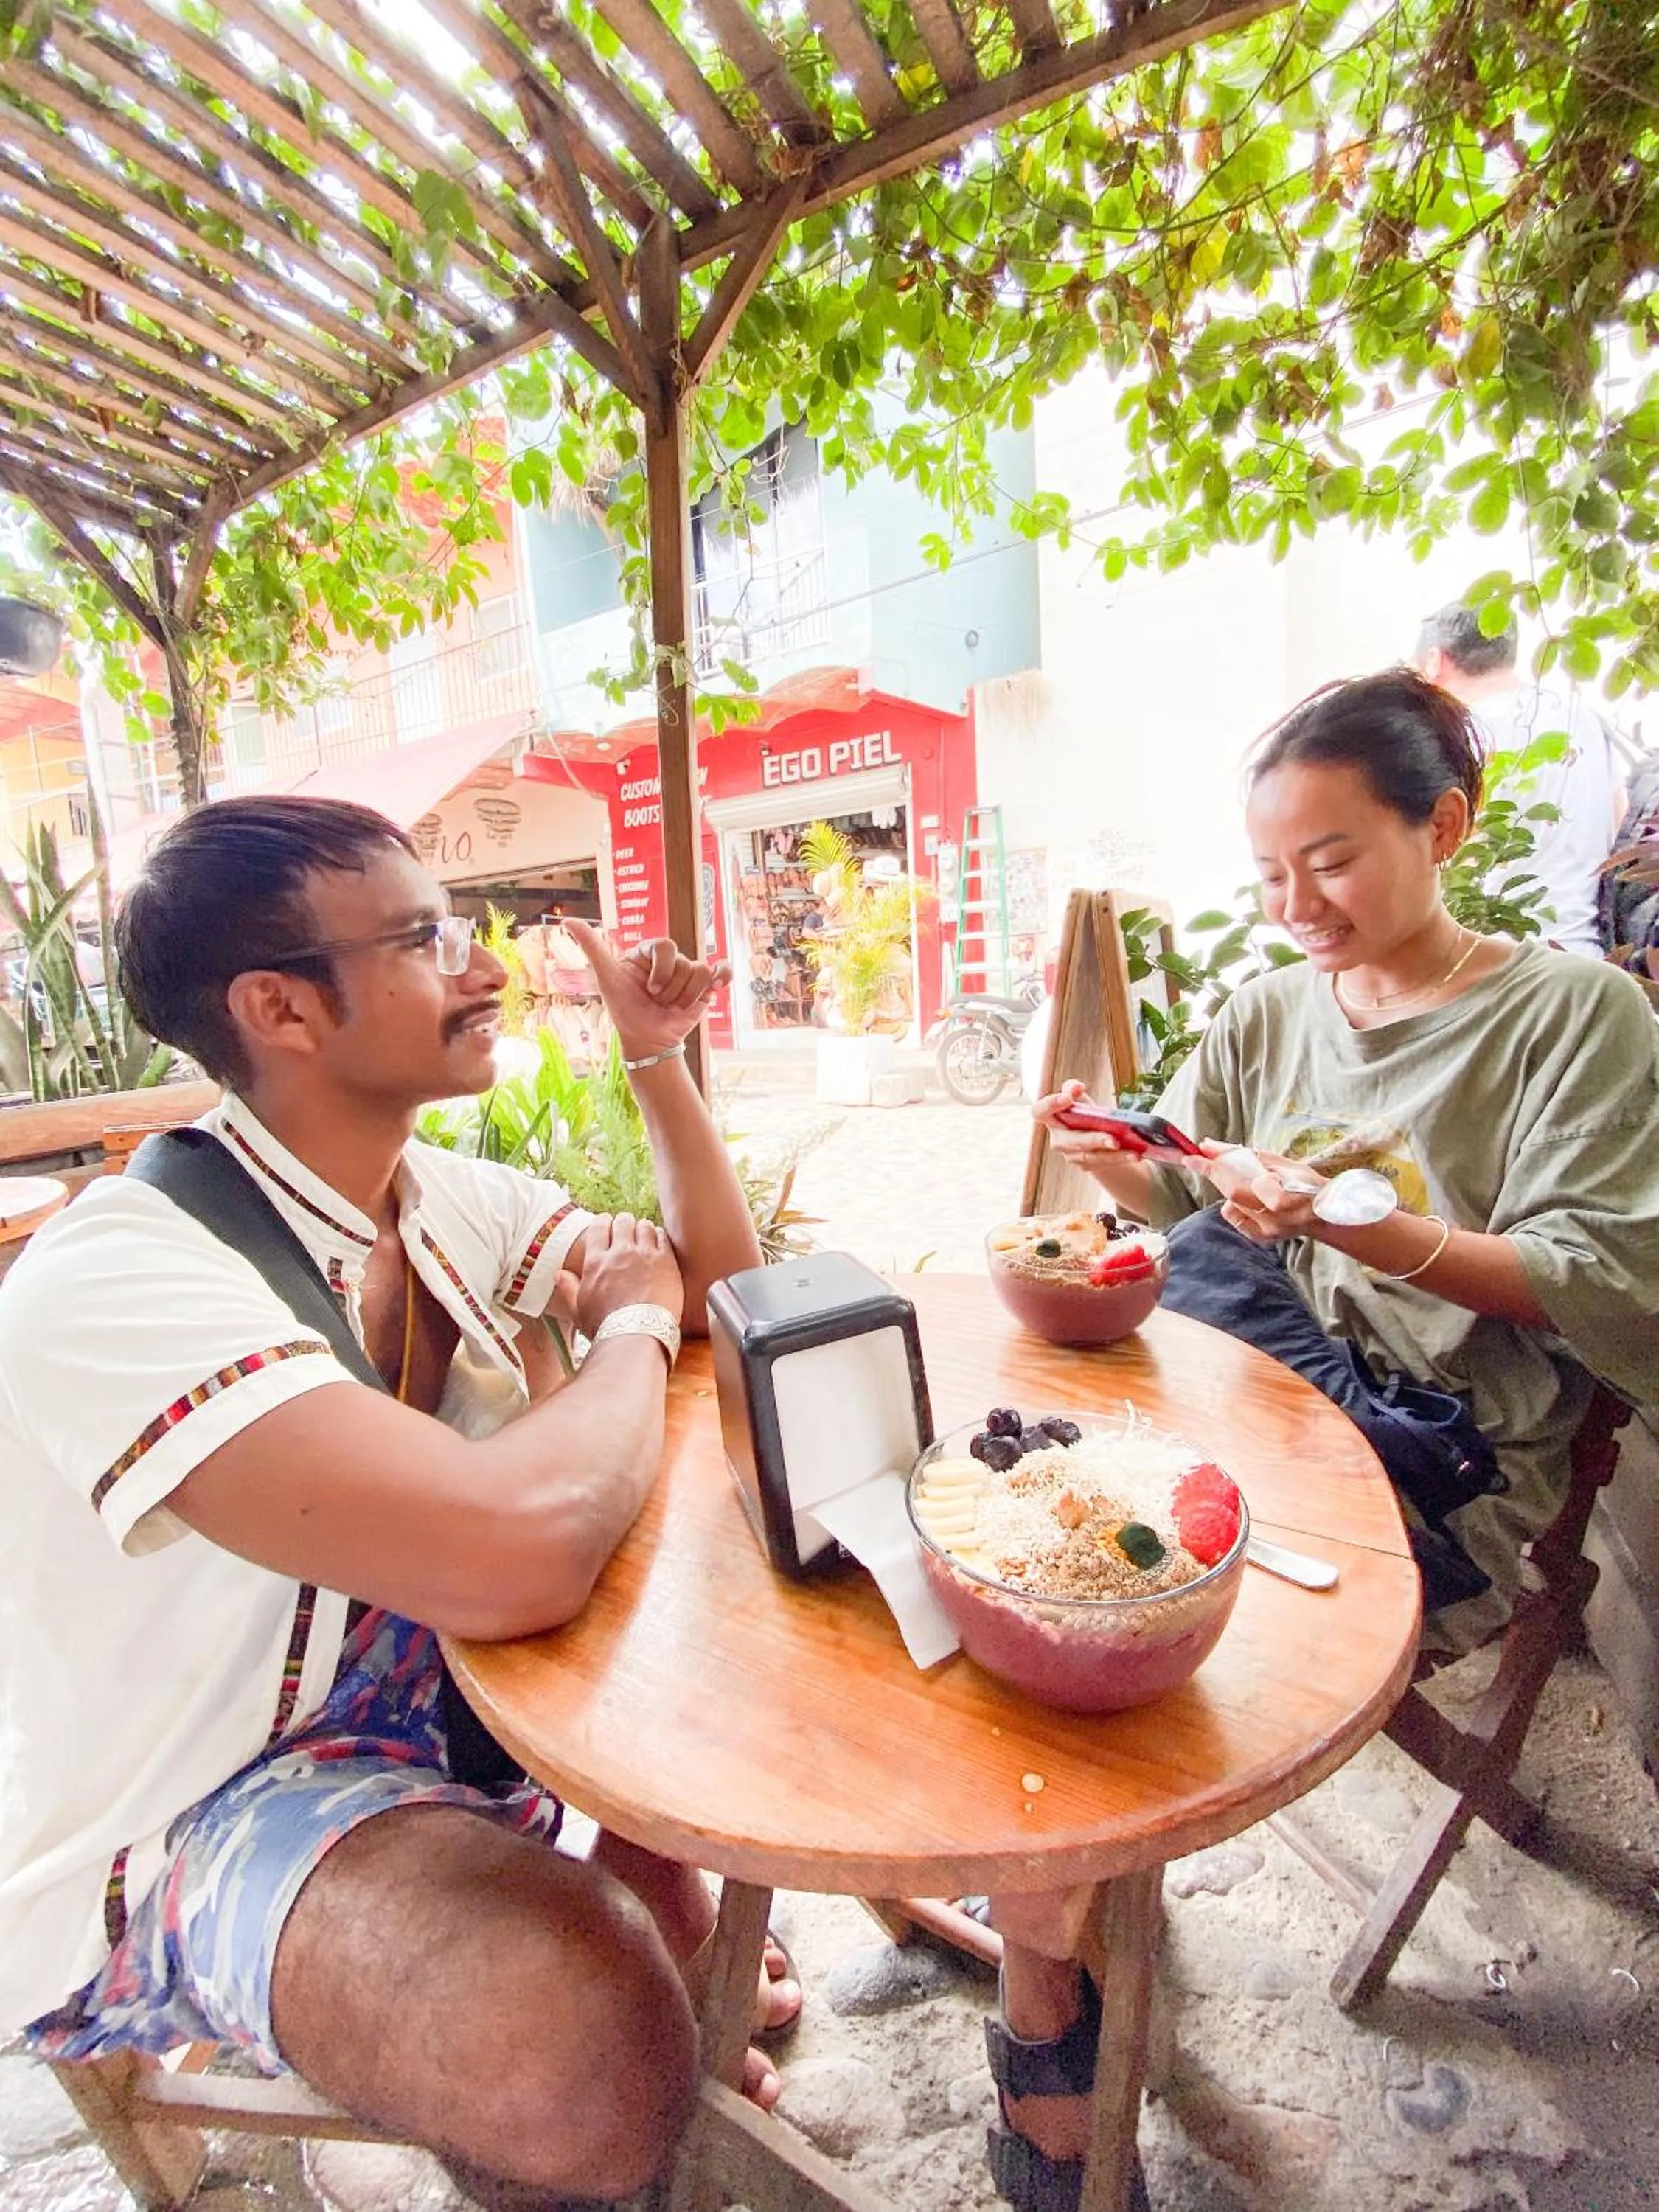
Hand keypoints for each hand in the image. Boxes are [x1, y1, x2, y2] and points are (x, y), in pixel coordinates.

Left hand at [564, 919, 728, 1062]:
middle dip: (671, 991)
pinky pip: (722, 970)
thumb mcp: (607, 977)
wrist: (647, 1041)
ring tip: (672, 1007)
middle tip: (658, 1001)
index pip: (666, 946)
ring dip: (685, 998)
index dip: (662, 971)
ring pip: (701, 972)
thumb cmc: (625, 1009)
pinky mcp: (705, 986)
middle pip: (684, 963)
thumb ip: (592, 947)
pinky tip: (716, 987)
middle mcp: (670, 959)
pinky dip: (722, 976)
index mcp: (648, 951)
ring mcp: (688, 972)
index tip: (650, 990)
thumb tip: (568, 920)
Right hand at [574, 1214, 684, 1335]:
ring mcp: (644, 1255)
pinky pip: (663, 1237)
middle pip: (624, 1221)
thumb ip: (568, 1288)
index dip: (603, 1222)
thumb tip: (558, 1274)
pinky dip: (660, 1236)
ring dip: (643, 1229)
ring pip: (645, 1225)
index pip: (599, 1226)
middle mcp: (620, 1253)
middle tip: (627, 1232)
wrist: (637, 1335)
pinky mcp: (666, 1262)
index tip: (607, 1224)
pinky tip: (658, 1244)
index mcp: (596, 1261)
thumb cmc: (605, 1326)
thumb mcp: (579, 1309)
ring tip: (644, 1237)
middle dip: (624, 1223)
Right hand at [1032, 1081, 1129, 1171]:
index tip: (1068, 1098)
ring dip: (1113, 1154)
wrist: (1094, 1139)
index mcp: (1051, 1117)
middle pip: (1071, 1140)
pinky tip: (1134, 1154)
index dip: (1050, 1104)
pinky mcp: (1085, 1165)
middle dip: (1093, 1139)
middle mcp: (1058, 1139)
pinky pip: (1103, 1163)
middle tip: (1113, 1139)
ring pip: (1091, 1155)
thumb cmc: (1083, 1116)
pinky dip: (1120, 1158)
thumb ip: (1073, 1089)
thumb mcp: (1079, 1099)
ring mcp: (1071, 1155)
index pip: (1040, 1111)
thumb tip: (1075, 1087)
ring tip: (1131, 1151)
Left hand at [1203, 1143, 1324, 1242]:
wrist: (1323, 1214)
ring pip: (1232, 1205)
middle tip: (1199, 1159)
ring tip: (1244, 1178)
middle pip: (1234, 1194)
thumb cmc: (1304, 1182)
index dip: (1219, 1168)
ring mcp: (1267, 1232)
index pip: (1247, 1181)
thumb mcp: (1280, 1163)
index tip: (1193, 1156)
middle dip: (1215, 1173)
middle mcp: (1276, 1220)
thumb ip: (1245, 1155)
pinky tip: (1248, 1199)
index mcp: (1288, 1197)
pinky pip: (1235, 1219)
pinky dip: (1234, 1205)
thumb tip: (1209, 1146)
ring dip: (1228, 1186)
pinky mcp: (1261, 1239)